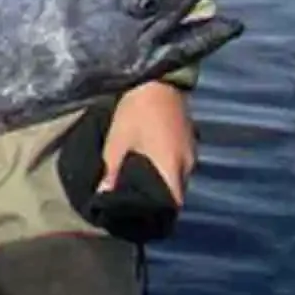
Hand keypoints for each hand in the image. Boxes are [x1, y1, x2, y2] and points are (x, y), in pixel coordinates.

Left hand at [98, 81, 194, 206]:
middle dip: (158, 199)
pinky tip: (148, 161)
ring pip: (178, 177)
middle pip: (176, 193)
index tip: (142, 217)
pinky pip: (180, 163)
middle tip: (135, 200)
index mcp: (171, 167)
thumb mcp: (117, 142)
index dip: (159, 214)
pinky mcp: (190, 139)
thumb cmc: (136, 112)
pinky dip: (166, 167)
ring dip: (162, 181)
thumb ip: (111, 171)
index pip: (173, 205)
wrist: (158, 78)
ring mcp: (192, 151)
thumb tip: (103, 196)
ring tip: (138, 181)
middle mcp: (188, 164)